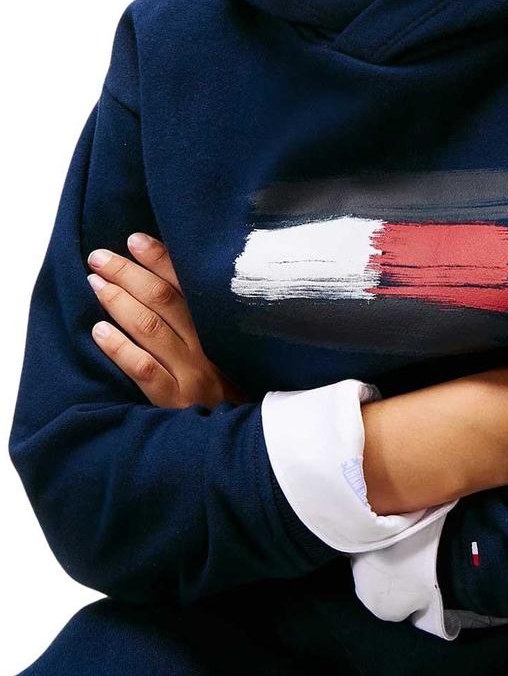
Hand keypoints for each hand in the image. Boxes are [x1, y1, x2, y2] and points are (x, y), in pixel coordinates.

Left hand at [85, 232, 248, 408]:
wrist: (243, 435)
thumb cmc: (231, 386)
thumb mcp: (228, 349)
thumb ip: (205, 319)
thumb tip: (167, 279)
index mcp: (220, 328)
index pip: (188, 284)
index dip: (160, 259)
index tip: (134, 239)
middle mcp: (207, 346)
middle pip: (164, 300)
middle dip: (128, 273)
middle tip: (99, 257)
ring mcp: (191, 374)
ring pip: (151, 329)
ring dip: (119, 301)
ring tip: (95, 283)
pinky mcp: (175, 401)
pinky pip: (143, 369)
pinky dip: (119, 347)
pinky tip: (99, 331)